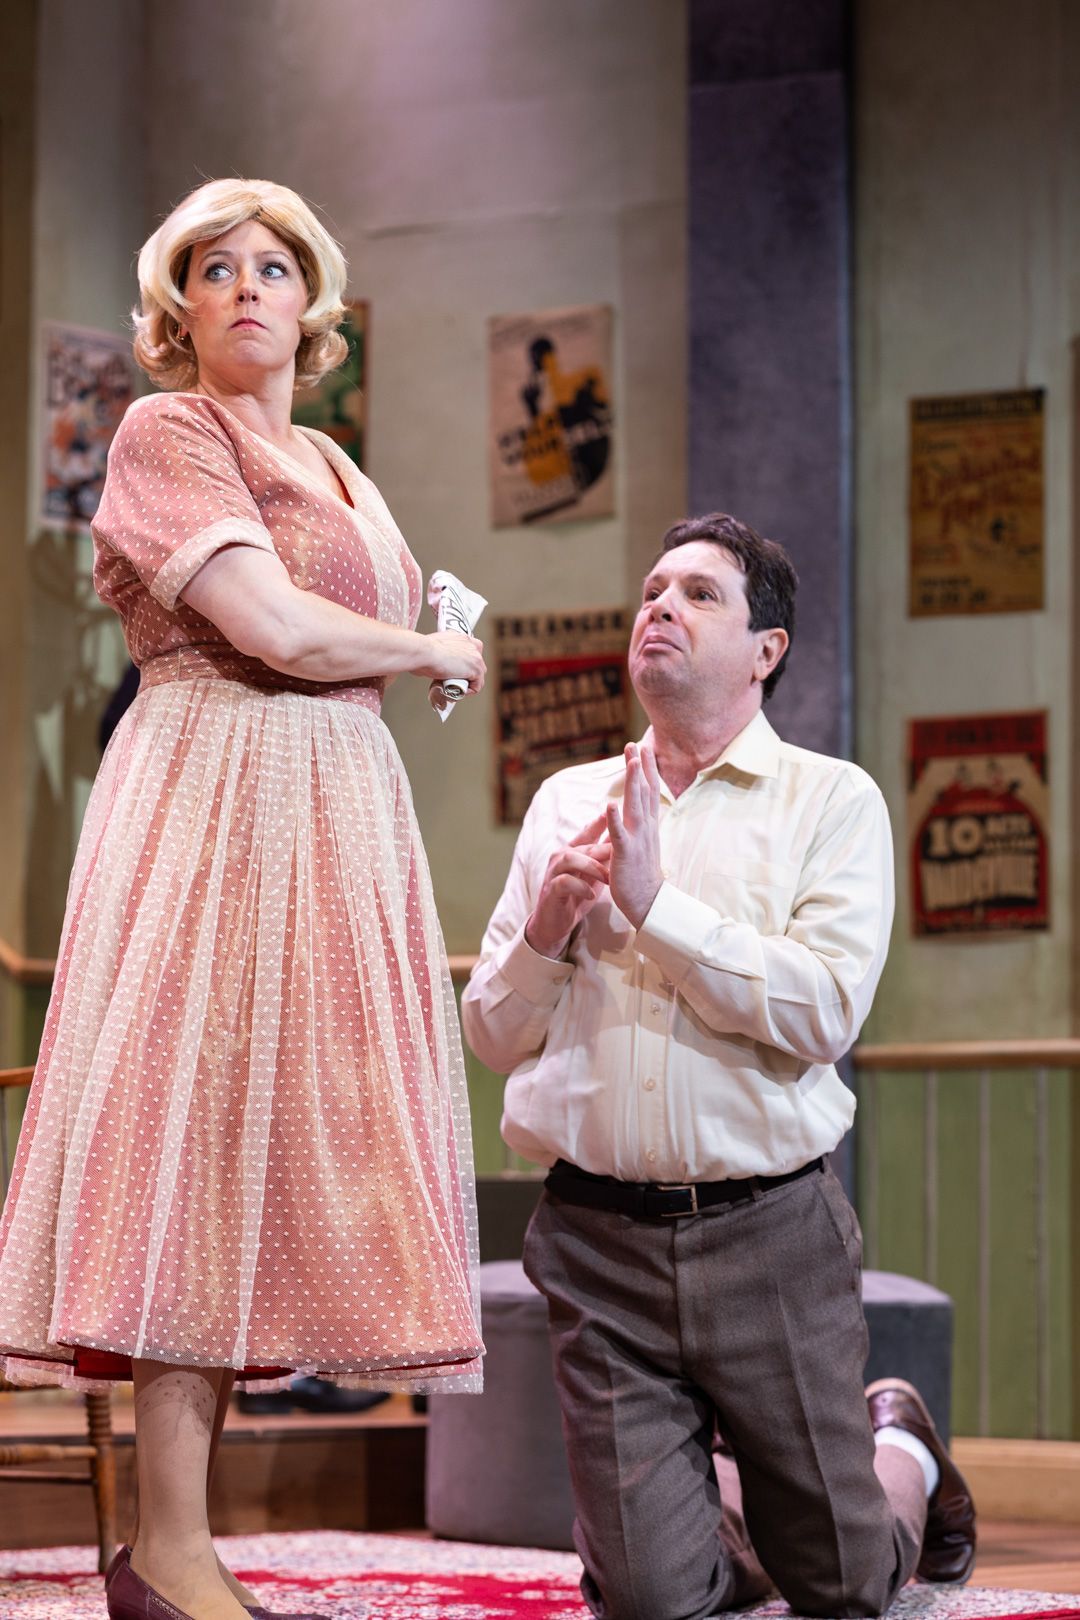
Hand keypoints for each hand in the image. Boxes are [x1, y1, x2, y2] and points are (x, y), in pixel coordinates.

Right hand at [414, 631, 485, 692]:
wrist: (424, 653)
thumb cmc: (422, 652)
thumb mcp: (434, 647)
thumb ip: (441, 652)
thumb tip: (438, 662)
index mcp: (460, 637)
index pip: (470, 651)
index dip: (463, 663)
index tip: (455, 670)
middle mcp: (470, 644)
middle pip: (476, 663)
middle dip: (466, 673)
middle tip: (453, 679)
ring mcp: (476, 657)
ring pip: (478, 675)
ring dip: (467, 682)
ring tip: (454, 686)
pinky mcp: (476, 669)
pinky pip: (478, 685)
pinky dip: (469, 691)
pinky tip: (458, 691)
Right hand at [524, 813, 611, 959]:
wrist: (555, 922)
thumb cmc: (576, 896)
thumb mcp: (593, 875)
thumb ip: (603, 858)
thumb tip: (622, 840)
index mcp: (572, 852)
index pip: (587, 833)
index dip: (600, 823)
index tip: (614, 814)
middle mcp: (561, 858)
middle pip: (584, 846)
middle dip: (604, 849)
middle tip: (622, 854)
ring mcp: (554, 873)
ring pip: (571, 858)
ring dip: (592, 867)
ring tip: (608, 878)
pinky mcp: (550, 890)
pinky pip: (564, 882)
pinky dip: (580, 886)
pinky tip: (592, 894)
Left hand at [606, 742, 663, 927]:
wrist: (649, 902)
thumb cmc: (642, 875)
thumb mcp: (642, 844)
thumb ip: (639, 825)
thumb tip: (634, 809)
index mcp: (648, 826)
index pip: (649, 792)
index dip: (647, 770)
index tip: (644, 749)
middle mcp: (646, 828)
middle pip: (644, 791)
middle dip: (639, 767)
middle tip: (634, 743)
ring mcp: (637, 839)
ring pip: (635, 806)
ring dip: (633, 783)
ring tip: (630, 761)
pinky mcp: (626, 853)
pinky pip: (619, 834)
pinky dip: (614, 819)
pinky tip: (610, 804)